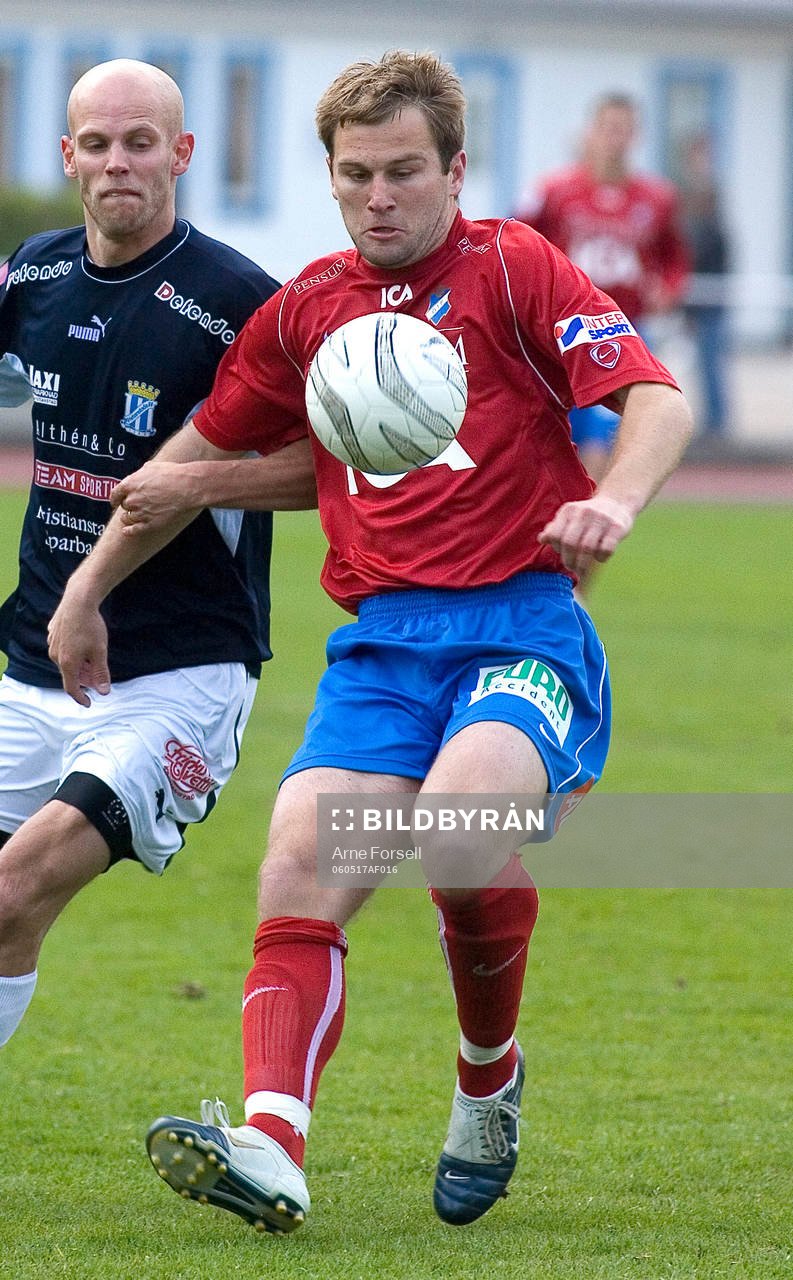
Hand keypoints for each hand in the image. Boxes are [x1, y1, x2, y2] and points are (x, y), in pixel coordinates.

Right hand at [48, 592, 110, 706]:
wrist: (78, 600)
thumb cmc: (90, 626)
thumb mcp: (100, 652)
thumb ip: (101, 674)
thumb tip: (104, 692)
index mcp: (67, 663)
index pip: (71, 688)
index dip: (81, 698)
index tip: (89, 703)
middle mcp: (55, 655)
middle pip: (70, 674)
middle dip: (84, 679)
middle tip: (98, 677)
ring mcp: (52, 643)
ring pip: (66, 661)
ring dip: (79, 665)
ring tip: (93, 659)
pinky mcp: (53, 633)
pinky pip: (63, 648)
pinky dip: (74, 653)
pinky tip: (84, 644)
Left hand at [111, 461, 198, 534]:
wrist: (188, 487)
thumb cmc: (172, 474)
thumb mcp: (152, 466)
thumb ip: (139, 474)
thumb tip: (137, 477)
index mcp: (130, 484)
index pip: (115, 494)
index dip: (114, 499)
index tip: (115, 501)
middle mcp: (133, 499)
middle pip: (124, 506)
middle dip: (128, 505)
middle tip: (136, 505)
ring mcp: (141, 513)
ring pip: (127, 518)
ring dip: (129, 517)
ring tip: (135, 516)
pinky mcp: (150, 524)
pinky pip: (133, 531)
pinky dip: (128, 531)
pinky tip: (127, 531)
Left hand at [537, 494, 634, 575]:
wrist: (617, 502)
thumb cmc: (588, 515)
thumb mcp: (569, 516)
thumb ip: (555, 528)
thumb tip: (542, 539)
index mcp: (569, 510)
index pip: (555, 535)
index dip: (556, 549)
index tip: (562, 555)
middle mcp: (584, 512)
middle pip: (570, 543)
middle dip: (569, 561)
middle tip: (573, 568)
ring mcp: (602, 519)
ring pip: (587, 548)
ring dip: (583, 564)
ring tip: (583, 570)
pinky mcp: (617, 527)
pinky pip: (606, 549)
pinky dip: (601, 558)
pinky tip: (600, 558)